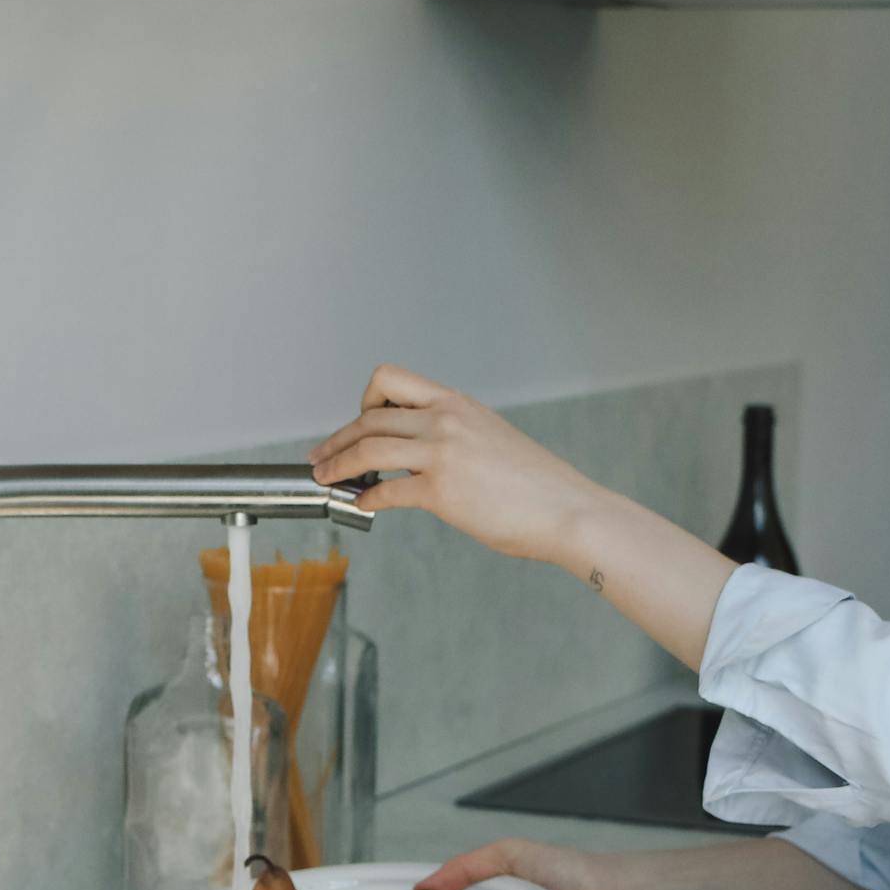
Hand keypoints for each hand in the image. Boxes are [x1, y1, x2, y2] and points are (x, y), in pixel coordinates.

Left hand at [311, 366, 604, 567]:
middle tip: (321, 456)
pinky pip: (385, 491)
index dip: (364, 401)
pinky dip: (366, 499)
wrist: (569, 510)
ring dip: (338, 465)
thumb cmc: (538, 484)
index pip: (390, 379)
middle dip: (337, 439)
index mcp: (457, 404)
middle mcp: (446, 420)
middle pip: (369, 418)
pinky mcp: (441, 491)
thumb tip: (421, 454)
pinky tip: (363, 505)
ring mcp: (442, 454)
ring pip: (368, 449)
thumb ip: (455, 435)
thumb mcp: (492, 437)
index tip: (358, 424)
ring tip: (326, 478)